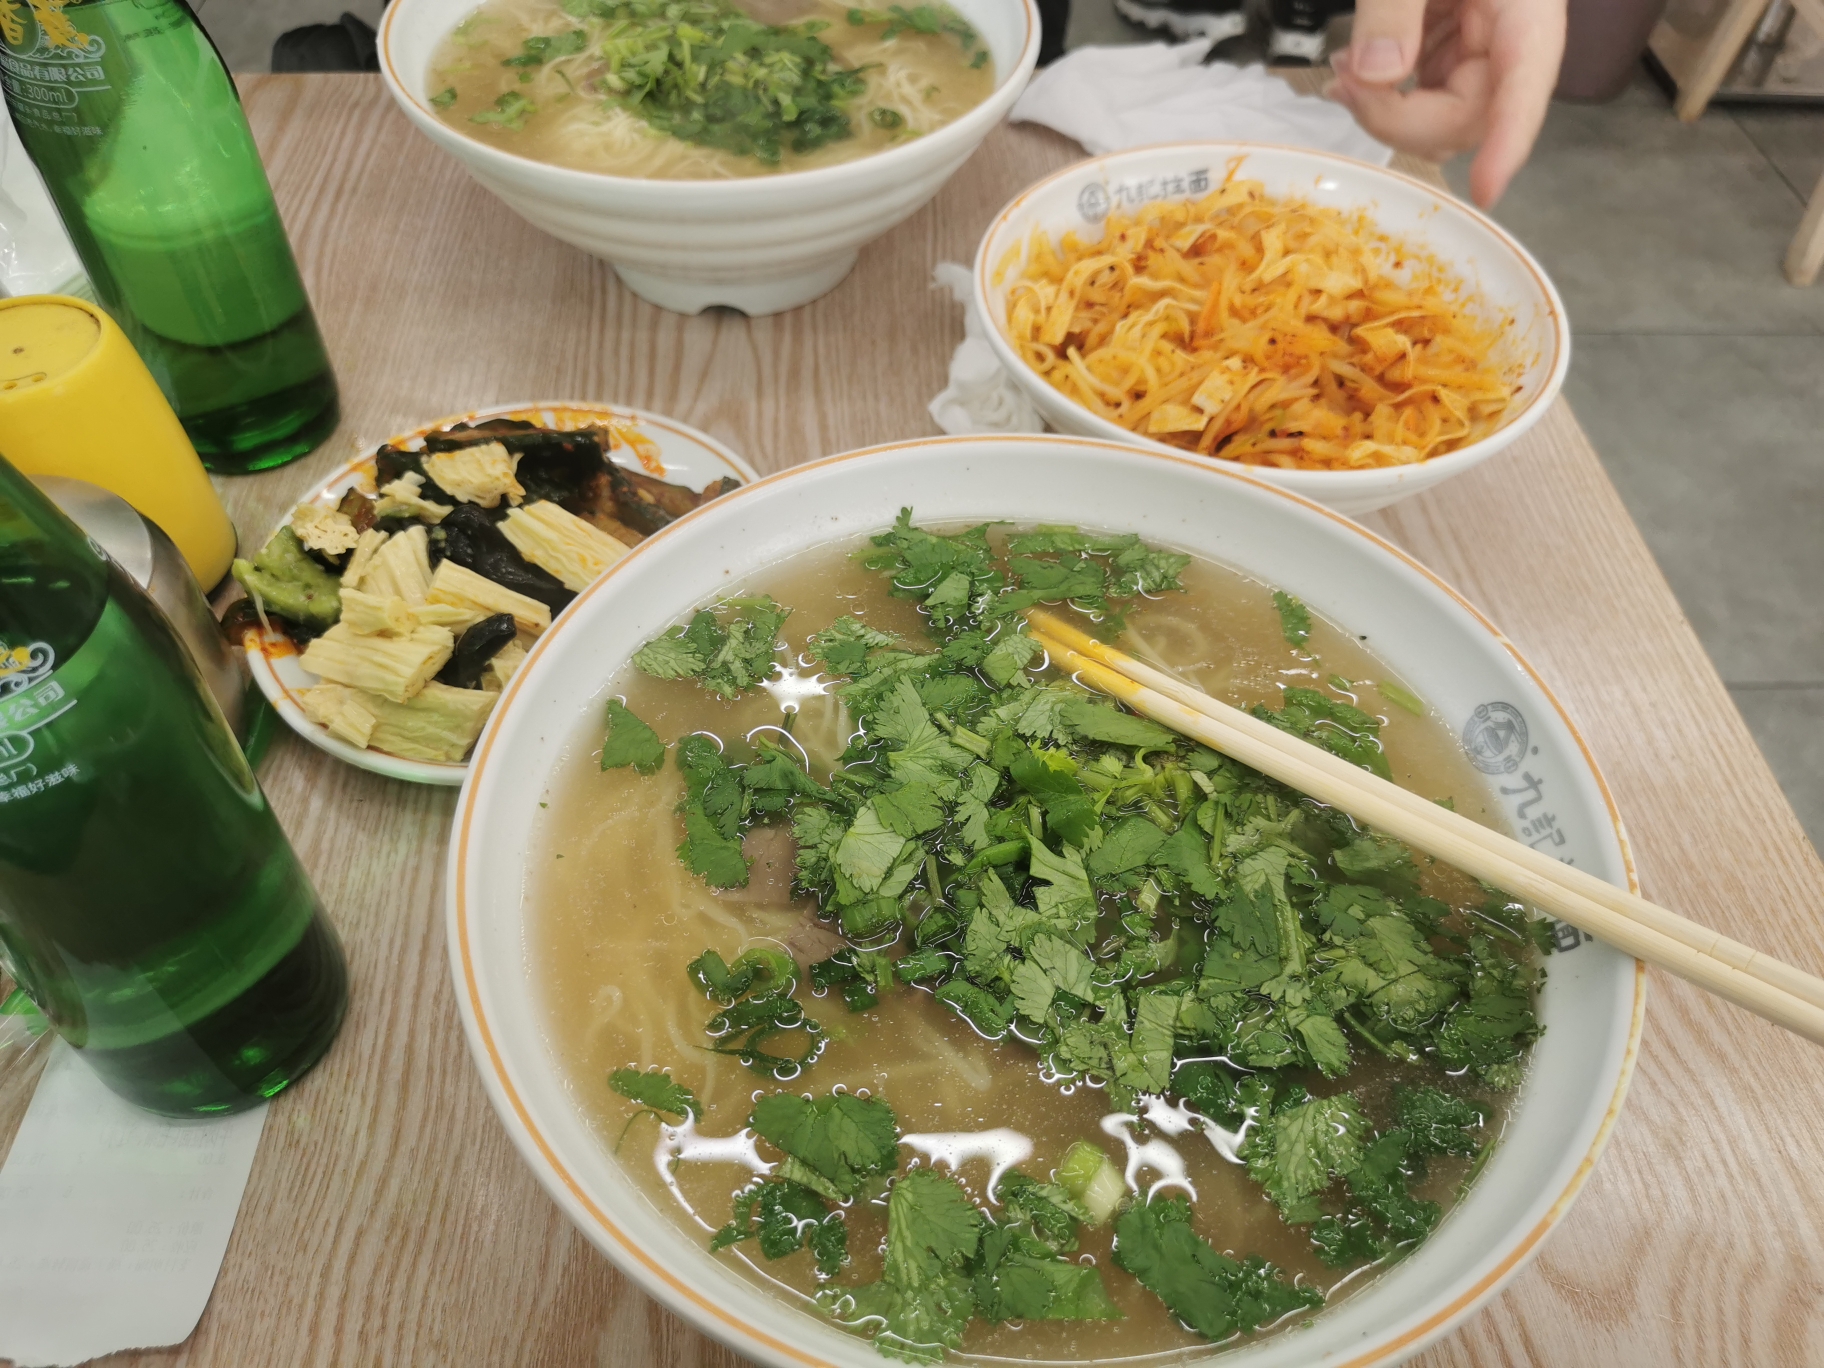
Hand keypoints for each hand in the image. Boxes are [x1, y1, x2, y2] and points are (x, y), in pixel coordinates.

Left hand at [1327, 0, 1565, 207]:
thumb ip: (1392, 10)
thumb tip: (1375, 78)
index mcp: (1527, 7)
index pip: (1527, 85)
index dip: (1509, 142)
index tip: (1486, 191)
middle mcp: (1515, 34)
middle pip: (1474, 115)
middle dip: (1403, 120)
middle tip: (1342, 88)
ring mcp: (1486, 42)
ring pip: (1445, 115)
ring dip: (1389, 113)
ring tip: (1340, 76)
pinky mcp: (1458, 43)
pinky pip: (1428, 92)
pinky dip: (1388, 95)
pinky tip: (1355, 74)